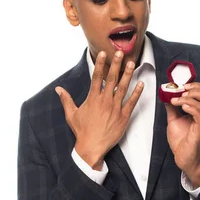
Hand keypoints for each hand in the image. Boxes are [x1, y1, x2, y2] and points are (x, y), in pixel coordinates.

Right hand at [55, 51, 143, 169]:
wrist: (91, 146)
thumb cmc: (81, 131)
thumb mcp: (71, 114)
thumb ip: (66, 100)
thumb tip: (58, 89)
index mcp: (93, 98)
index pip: (97, 77)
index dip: (100, 64)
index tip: (103, 53)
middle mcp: (105, 101)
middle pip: (112, 79)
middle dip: (116, 64)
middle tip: (121, 52)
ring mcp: (115, 108)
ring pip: (123, 88)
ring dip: (128, 75)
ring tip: (132, 63)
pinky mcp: (123, 117)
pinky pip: (131, 102)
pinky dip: (137, 93)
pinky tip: (141, 84)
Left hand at [164, 82, 199, 185]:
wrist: (183, 158)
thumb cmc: (181, 141)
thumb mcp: (174, 120)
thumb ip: (172, 108)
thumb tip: (167, 96)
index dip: (196, 86)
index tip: (182, 85)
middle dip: (196, 89)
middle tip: (182, 90)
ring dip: (192, 97)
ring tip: (179, 99)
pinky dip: (191, 107)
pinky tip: (182, 107)